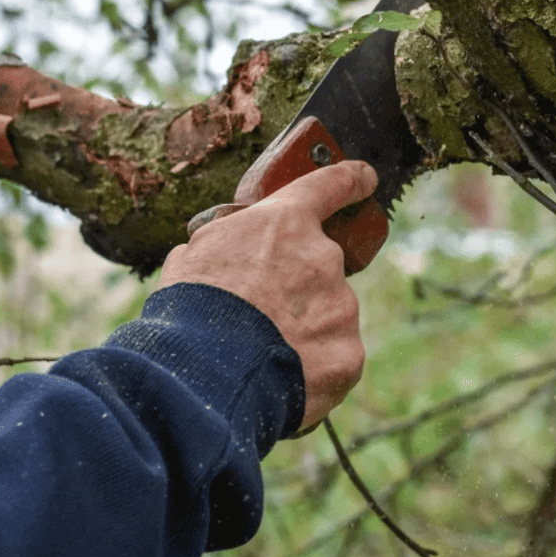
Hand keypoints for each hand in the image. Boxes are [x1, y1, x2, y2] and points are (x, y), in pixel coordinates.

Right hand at [158, 160, 376, 430]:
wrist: (205, 372)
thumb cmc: (190, 308)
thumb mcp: (196, 253)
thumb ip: (228, 241)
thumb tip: (230, 249)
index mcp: (285, 223)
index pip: (330, 186)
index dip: (351, 180)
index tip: (365, 178)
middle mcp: (324, 257)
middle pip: (320, 269)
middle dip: (297, 289)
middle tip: (260, 315)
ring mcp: (341, 306)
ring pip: (329, 316)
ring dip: (304, 331)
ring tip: (261, 354)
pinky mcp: (349, 354)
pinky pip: (334, 357)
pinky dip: (313, 369)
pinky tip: (281, 378)